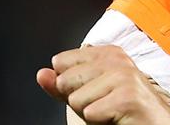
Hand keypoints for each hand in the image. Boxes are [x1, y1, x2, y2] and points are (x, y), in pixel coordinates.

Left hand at [37, 45, 169, 124]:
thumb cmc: (124, 111)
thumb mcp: (88, 95)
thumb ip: (63, 85)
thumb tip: (41, 74)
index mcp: (107, 52)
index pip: (62, 63)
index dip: (70, 85)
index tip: (93, 91)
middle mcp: (117, 58)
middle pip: (66, 81)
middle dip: (79, 100)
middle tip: (104, 104)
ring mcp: (124, 75)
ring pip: (76, 99)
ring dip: (90, 113)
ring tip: (112, 111)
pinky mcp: (127, 96)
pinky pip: (90, 112)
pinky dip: (99, 121)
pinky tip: (117, 117)